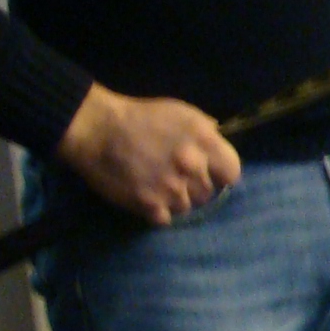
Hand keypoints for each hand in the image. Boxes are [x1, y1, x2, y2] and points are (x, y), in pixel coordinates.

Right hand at [54, 83, 241, 223]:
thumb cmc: (140, 117)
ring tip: (158, 186)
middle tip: (176, 178)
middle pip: (208, 193)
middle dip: (195, 187)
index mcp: (204, 141)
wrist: (97, 129)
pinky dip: (158, 211)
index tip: (211, 175)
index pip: (232, 173)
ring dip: (175, 200)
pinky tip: (148, 197)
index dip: (222, 175)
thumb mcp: (180, 112)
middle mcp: (192, 166)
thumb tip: (219, 138)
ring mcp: (172, 188)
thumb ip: (205, 129)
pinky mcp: (149, 205)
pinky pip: (166, 218)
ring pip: (187, 207)